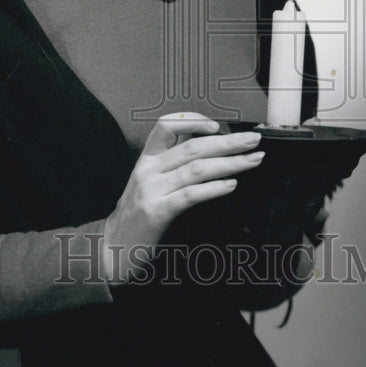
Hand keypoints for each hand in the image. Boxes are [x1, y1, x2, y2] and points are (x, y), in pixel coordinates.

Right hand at [102, 112, 263, 283]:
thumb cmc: (138, 215)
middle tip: (253, 140)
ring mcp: (151, 190)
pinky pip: (190, 195)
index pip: (166, 124)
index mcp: (147, 158)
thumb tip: (212, 151)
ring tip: (253, 161)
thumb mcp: (150, 182)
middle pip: (192, 146)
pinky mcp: (156, 212)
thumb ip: (173, 166)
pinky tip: (231, 185)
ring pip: (196, 168)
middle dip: (228, 141)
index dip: (193, 119)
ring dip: (230, 163)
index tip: (218, 125)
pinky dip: (214, 188)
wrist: (112, 247)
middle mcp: (148, 169)